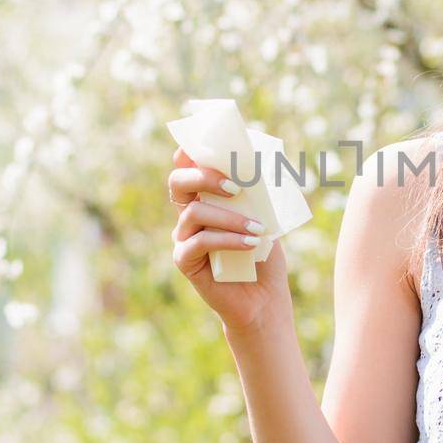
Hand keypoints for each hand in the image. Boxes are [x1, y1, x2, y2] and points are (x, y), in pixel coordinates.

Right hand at [168, 146, 293, 336]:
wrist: (263, 298)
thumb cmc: (263, 255)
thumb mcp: (264, 217)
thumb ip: (255, 193)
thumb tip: (261, 162)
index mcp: (204, 200)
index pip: (188, 169)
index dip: (190, 153)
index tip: (210, 144)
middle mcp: (189, 216)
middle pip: (178, 183)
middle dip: (204, 176)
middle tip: (236, 186)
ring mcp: (184, 238)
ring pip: (195, 213)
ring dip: (230, 217)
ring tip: (259, 229)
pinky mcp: (185, 261)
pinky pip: (200, 242)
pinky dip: (228, 239)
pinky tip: (252, 244)